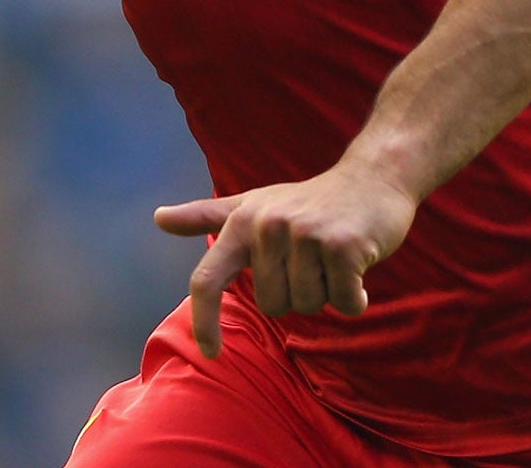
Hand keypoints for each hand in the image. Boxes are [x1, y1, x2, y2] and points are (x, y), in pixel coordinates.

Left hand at [154, 161, 416, 358]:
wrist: (372, 179)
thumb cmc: (308, 200)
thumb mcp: (254, 204)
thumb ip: (206, 216)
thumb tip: (158, 218)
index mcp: (242, 221)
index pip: (208, 278)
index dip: (204, 320)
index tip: (209, 352)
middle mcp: (268, 226)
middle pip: (273, 305)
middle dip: (298, 292)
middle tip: (312, 258)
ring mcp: (306, 234)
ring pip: (309, 306)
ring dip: (328, 291)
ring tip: (334, 257)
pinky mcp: (343, 246)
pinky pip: (343, 303)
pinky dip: (356, 296)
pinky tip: (359, 265)